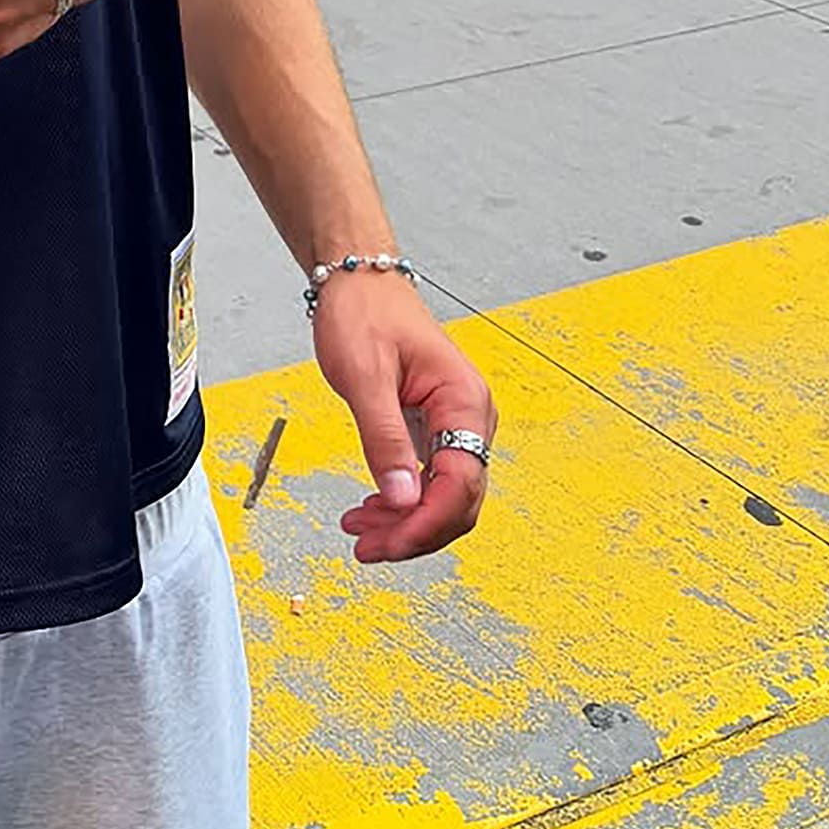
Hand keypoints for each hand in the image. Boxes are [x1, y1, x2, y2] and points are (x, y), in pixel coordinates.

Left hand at [310, 274, 498, 562]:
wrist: (358, 281)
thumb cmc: (363, 314)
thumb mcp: (364, 376)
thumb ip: (385, 439)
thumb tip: (402, 500)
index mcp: (464, 402)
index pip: (460, 485)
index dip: (424, 524)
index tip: (385, 544)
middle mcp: (471, 417)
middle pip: (458, 501)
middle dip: (413, 532)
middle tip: (364, 547)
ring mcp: (456, 423)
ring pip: (444, 496)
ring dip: (406, 522)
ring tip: (359, 533)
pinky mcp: (436, 426)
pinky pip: (431, 479)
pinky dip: (403, 501)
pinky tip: (372, 509)